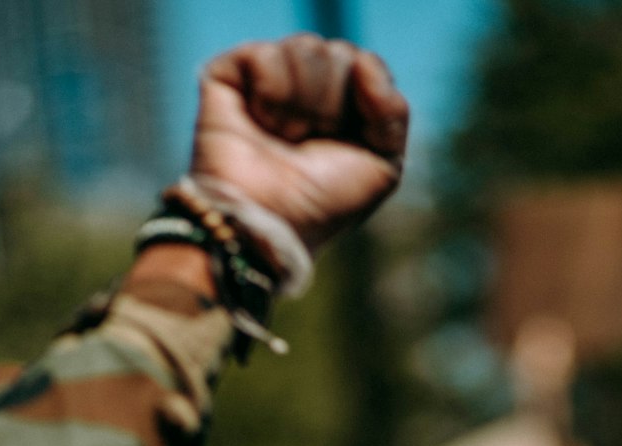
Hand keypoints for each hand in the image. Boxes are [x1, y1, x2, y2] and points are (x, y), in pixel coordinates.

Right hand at [191, 34, 408, 251]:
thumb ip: (393, 112)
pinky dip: (270, 95)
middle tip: (308, 143)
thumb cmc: (321, 205)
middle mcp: (304, 88)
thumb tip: (362, 61)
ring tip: (283, 136)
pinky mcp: (229, 75)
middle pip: (338, 53)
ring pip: (305, 48)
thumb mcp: (383, 168)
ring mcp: (266, 79)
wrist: (268, 222)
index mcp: (341, 106)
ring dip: (302, 103)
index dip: (365, 98)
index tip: (348, 137)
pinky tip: (259, 122)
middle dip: (331, 105)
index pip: (364, 64)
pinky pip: (267, 55)